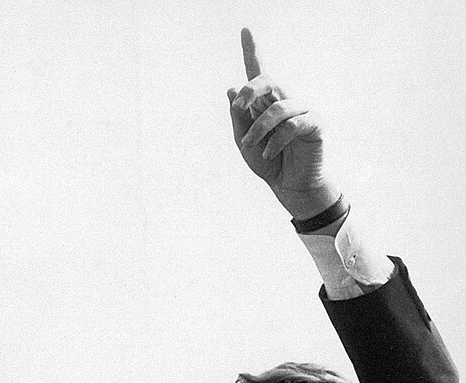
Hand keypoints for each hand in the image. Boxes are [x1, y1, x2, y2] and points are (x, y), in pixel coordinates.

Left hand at [227, 28, 338, 218]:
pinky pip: (293, 125)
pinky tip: (269, 154)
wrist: (289, 186)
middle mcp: (284, 100)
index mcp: (264, 103)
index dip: (251, 51)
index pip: (258, 73)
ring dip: (258, 129)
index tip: (244, 30)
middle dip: (250, 91)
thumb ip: (238, 118)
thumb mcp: (244, 142)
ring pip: (277, 108)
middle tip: (238, 108)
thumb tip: (232, 88)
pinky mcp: (316, 124)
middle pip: (267, 80)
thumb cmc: (267, 162)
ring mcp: (302, 110)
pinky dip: (276, 141)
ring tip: (252, 147)